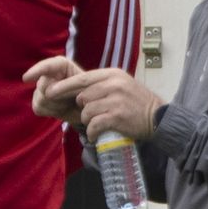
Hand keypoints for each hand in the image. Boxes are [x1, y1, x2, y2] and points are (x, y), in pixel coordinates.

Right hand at [22, 56, 85, 126]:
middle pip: (43, 86)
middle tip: (71, 99)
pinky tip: (60, 109)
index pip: (47, 66)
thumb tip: (46, 92)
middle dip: (56, 96)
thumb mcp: (85, 88)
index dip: (37, 71)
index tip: (26, 79)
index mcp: (61, 65)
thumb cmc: (90, 95)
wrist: (89, 110)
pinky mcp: (38, 101)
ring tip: (68, 103)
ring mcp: (41, 88)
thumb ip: (67, 86)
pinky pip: (38, 108)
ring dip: (56, 105)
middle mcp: (48, 74)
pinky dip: (51, 112)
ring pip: (40, 98)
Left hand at [44, 68, 163, 141]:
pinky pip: (93, 125)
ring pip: (86, 112)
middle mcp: (114, 84)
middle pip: (82, 96)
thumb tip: (76, 92)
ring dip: (89, 121)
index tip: (49, 91)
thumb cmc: (137, 103)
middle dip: (83, 108)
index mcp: (112, 75)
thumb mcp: (121, 85)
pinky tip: (98, 133)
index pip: (82, 79)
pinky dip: (93, 132)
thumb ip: (101, 85)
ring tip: (100, 124)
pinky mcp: (117, 117)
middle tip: (92, 115)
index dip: (63, 86)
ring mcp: (116, 100)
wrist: (159, 118)